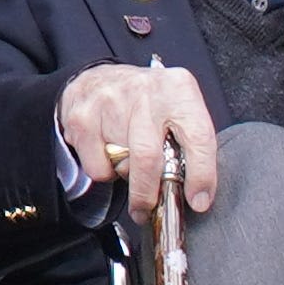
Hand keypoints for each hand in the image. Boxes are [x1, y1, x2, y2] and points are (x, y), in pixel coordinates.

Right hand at [58, 61, 221, 218]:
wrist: (100, 75)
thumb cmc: (147, 102)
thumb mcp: (177, 109)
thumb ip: (189, 144)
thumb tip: (196, 194)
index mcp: (178, 89)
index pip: (198, 136)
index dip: (201, 175)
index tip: (198, 201)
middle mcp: (145, 92)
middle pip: (149, 157)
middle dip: (148, 193)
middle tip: (148, 209)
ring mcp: (110, 101)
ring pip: (120, 164)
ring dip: (126, 175)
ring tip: (128, 158)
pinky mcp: (82, 116)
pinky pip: (96, 166)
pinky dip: (103, 169)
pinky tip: (107, 148)